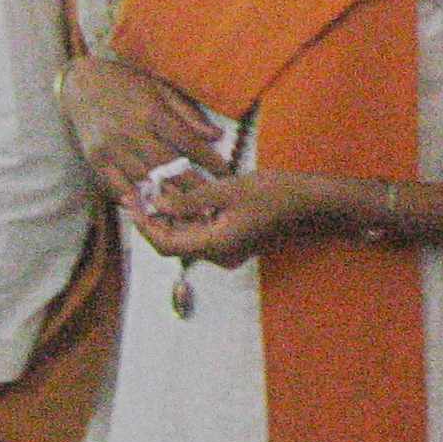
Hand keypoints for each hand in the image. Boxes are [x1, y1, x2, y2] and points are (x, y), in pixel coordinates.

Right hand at [61, 55, 227, 204]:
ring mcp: (111, 147)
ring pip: (144, 178)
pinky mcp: (96, 159)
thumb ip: (187, 114)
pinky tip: (150, 207)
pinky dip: (134, 197)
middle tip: (212, 200)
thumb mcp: (161, 88)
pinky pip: (117, 184)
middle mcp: (132, 131)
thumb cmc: (128, 83)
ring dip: (166, 195)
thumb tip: (217, 135)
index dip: (208, 160)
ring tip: (188, 209)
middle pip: (167, 165)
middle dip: (192, 185)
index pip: (187, 141)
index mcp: (152, 111)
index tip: (226, 173)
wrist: (82, 83)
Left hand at [136, 167, 334, 266]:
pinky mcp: (235, 240)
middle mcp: (218, 254)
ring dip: (172, 214)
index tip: (130, 203)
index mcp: (215, 245)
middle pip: (175, 241)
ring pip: (189, 235)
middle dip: (155, 217)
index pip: (166, 243)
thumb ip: (190, 199)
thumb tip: (156, 203)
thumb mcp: (228, 190)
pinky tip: (184, 190)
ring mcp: (228, 250)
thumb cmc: (273, 193)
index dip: (145, 225)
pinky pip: (204, 230)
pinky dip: (190, 213)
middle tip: (140, 191)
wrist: (312, 204)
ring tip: (157, 186)